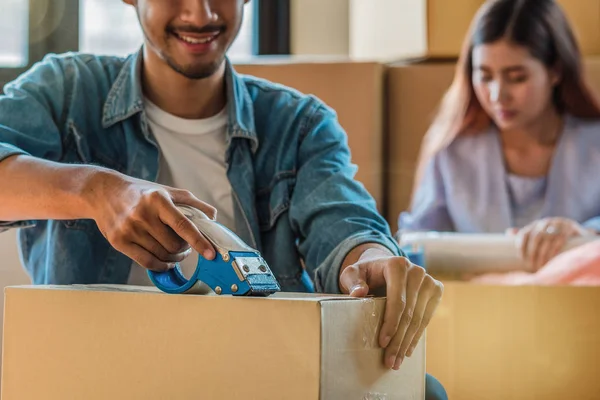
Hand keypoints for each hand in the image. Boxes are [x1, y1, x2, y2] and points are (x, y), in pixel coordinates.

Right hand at [86, 170, 216, 270]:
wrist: (103, 193)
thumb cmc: (141, 192)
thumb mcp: (166, 191)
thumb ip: (191, 203)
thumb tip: (212, 217)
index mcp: (157, 200)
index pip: (182, 225)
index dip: (199, 241)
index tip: (211, 253)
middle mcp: (142, 215)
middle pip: (173, 244)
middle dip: (185, 248)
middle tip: (186, 246)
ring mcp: (129, 230)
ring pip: (161, 255)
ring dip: (175, 257)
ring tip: (177, 251)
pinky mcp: (118, 242)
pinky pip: (146, 262)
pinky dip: (161, 265)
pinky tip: (166, 261)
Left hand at [339, 246, 442, 369]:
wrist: (383, 266)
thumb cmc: (366, 273)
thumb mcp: (352, 274)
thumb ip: (352, 281)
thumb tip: (359, 293)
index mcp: (397, 265)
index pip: (398, 300)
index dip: (391, 323)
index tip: (382, 343)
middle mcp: (416, 271)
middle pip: (410, 313)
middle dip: (399, 340)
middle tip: (389, 361)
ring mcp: (429, 281)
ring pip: (419, 319)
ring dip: (408, 342)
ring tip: (396, 361)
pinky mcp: (436, 291)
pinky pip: (426, 318)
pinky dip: (416, 336)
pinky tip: (407, 350)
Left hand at [511, 217, 593, 270]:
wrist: (573, 230)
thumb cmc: (551, 236)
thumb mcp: (538, 234)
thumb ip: (524, 235)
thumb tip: (508, 231)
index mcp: (535, 225)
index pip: (524, 233)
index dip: (521, 245)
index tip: (521, 258)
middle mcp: (545, 222)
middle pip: (535, 237)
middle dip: (532, 251)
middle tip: (531, 264)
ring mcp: (558, 223)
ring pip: (548, 238)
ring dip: (543, 253)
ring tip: (541, 265)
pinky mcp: (569, 227)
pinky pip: (561, 237)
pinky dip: (555, 248)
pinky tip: (552, 257)